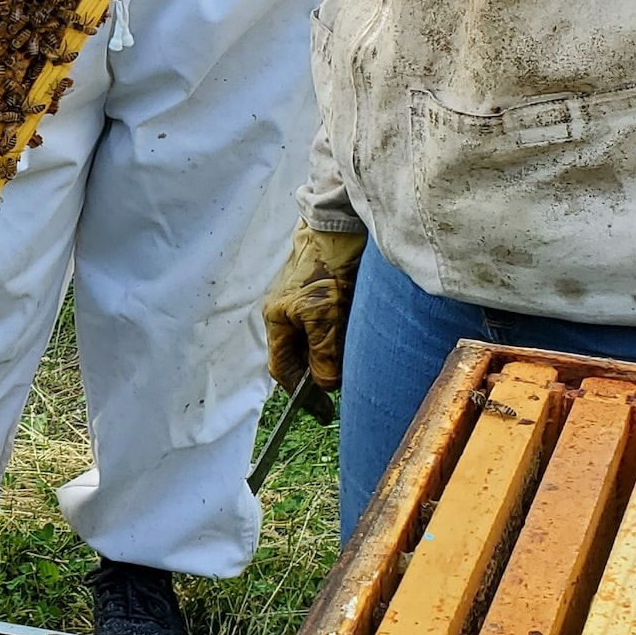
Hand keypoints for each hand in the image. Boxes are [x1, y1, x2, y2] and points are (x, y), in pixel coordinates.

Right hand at [264, 224, 365, 415]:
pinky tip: (359, 335)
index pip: (282, 368)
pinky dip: (344, 336)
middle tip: (346, 384)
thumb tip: (326, 383)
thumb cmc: (325, 265)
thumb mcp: (323, 314)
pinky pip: (331, 323)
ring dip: (335, 354)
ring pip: (319, 340)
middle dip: (321, 372)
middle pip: (301, 355)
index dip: (300, 392)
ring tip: (356, 360)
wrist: (339, 224)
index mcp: (276, 318)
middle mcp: (287, 310)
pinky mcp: (325, 289)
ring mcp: (305, 299)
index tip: (324, 411)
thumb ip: (323, 353)